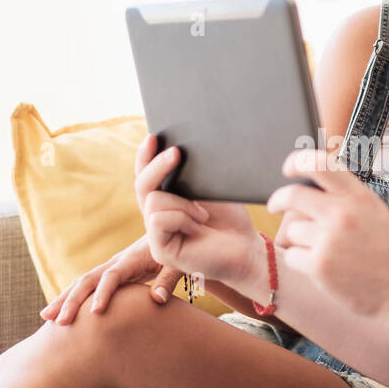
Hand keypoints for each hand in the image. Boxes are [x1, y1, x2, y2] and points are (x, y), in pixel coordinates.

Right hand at [39, 234, 175, 324]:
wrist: (169, 232)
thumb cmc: (176, 250)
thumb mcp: (176, 264)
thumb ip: (168, 280)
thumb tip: (158, 300)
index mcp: (131, 260)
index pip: (112, 277)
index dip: (103, 293)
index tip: (95, 313)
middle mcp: (115, 262)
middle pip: (88, 280)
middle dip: (71, 300)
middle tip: (58, 321)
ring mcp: (110, 267)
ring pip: (81, 283)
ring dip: (64, 299)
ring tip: (46, 318)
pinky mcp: (110, 273)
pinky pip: (87, 286)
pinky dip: (72, 298)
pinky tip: (61, 312)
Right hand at [135, 133, 263, 289]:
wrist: (246, 248)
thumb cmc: (230, 219)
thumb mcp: (209, 189)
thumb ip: (188, 176)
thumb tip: (174, 150)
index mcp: (167, 200)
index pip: (146, 175)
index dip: (145, 156)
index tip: (154, 136)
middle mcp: (157, 216)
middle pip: (142, 184)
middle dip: (158, 165)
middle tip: (177, 152)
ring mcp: (157, 234)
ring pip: (152, 201)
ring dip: (181, 202)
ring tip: (203, 213)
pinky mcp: (161, 250)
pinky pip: (158, 220)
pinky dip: (180, 217)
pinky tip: (197, 225)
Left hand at [266, 148, 388, 329]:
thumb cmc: (388, 252)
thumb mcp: (374, 212)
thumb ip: (347, 196)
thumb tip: (310, 182)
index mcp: (358, 197)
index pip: (320, 164)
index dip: (297, 161)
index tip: (288, 168)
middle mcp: (342, 214)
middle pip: (292, 194)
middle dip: (277, 200)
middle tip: (274, 205)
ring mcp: (329, 240)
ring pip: (292, 230)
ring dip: (300, 241)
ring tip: (325, 252)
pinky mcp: (319, 266)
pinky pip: (292, 255)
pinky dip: (301, 261)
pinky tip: (323, 268)